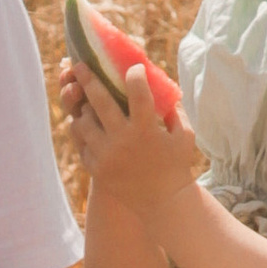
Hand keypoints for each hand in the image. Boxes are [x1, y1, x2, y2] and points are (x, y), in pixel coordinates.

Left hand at [59, 57, 198, 200]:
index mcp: (146, 129)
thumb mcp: (185, 135)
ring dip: (84, 109)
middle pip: (99, 101)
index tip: (133, 67)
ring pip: (83, 122)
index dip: (134, 74)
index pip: (137, 91)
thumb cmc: (176, 164)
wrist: (163, 203)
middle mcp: (123, 140)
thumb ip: (175, 110)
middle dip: (88, 78)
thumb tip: (164, 85)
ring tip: (86, 103)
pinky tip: (87, 125)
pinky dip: (83, 132)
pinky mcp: (96, 167)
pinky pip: (81, 143)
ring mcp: (106, 155)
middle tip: (81, 65)